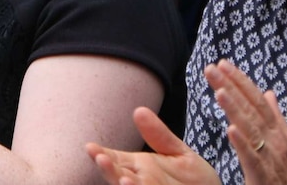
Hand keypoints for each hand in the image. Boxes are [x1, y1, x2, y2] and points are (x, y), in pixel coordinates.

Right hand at [86, 107, 219, 184]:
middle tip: (98, 157)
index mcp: (140, 167)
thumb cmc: (197, 181)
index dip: (102, 153)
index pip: (115, 159)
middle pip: (118, 176)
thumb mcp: (179, 153)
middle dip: (108, 169)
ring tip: (122, 179)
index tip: (90, 147)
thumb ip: (159, 135)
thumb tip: (139, 110)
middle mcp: (140, 182)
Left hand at [205, 60, 286, 184]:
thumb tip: (269, 93)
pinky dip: (243, 143)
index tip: (223, 64)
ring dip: (235, 109)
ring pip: (252, 129)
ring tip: (219, 91)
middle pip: (252, 109)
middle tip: (211, 67)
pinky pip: (253, 159)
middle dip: (232, 86)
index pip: (259, 101)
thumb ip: (278, 120)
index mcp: (279, 134)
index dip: (241, 81)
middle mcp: (277, 142)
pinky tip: (230, 129)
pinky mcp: (265, 178)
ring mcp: (273, 159)